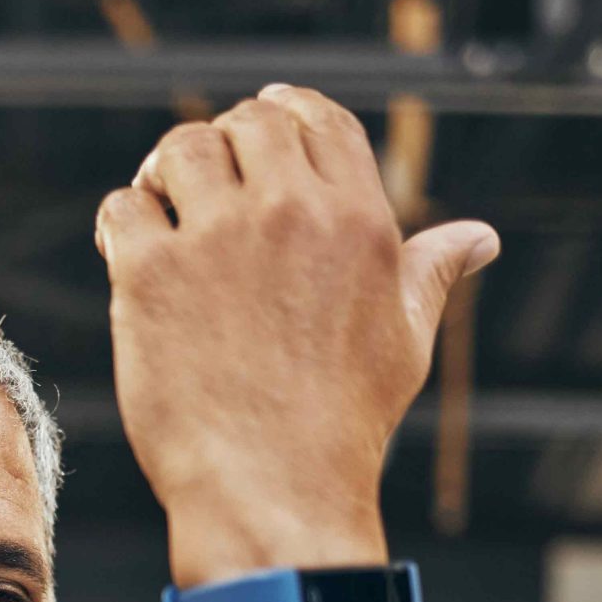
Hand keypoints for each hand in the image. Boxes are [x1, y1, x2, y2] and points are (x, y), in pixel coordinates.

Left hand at [96, 86, 498, 585]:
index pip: (317, 117)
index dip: (283, 110)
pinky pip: (122, 209)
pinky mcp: (150, 276)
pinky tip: (129, 253)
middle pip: (246, 123)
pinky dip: (122, 222)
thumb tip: (478, 237)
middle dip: (224, 143)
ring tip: (162, 207)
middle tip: (202, 182)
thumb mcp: (404, 340)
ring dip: (166, 171)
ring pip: (180, 150)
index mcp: (358, 218)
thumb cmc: (342, 424)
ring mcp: (215, 240)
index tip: (259, 122)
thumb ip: (430, 271)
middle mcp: (288, 214)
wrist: (274, 491)